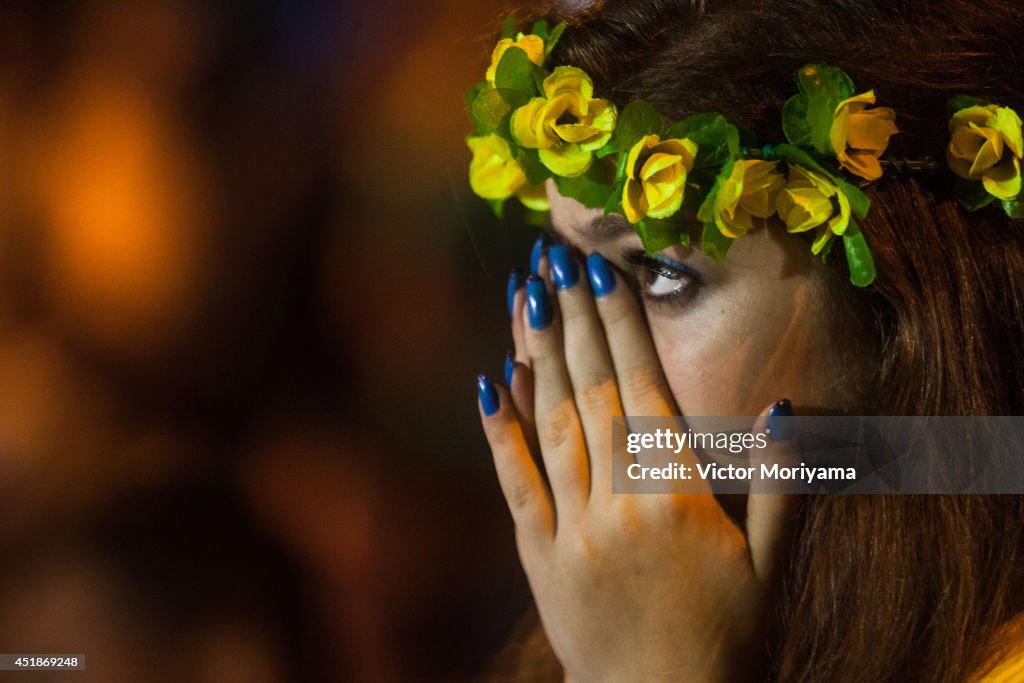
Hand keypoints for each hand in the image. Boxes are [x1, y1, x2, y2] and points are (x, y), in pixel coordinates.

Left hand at [478, 246, 797, 682]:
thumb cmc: (729, 643)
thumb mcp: (774, 568)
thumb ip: (785, 486)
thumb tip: (787, 407)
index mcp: (678, 499)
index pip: (645, 391)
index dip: (622, 328)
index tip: (604, 272)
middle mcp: (619, 504)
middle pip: (593, 393)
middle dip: (574, 320)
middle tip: (555, 257)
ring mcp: (572, 530)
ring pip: (550, 424)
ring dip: (536, 354)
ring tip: (523, 295)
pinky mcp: (538, 557)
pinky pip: (515, 483)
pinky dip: (500, 431)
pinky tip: (488, 382)